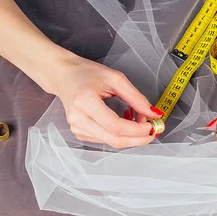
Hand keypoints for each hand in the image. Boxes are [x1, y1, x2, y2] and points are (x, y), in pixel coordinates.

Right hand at [47, 53, 164, 147]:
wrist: (63, 76)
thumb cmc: (86, 73)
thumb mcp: (115, 78)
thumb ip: (136, 97)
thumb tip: (153, 113)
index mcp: (85, 101)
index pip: (116, 126)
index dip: (137, 130)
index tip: (152, 125)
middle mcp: (78, 118)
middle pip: (114, 139)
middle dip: (137, 138)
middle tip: (152, 130)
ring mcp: (76, 128)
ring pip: (111, 142)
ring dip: (130, 135)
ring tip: (136, 118)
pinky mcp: (79, 133)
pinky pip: (105, 140)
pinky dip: (119, 134)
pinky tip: (123, 122)